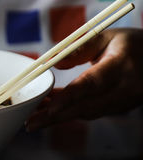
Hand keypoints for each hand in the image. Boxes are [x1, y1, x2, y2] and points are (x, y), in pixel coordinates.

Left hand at [26, 28, 142, 130]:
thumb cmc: (129, 43)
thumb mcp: (105, 36)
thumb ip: (78, 48)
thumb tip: (51, 62)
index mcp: (121, 66)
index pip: (92, 84)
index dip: (70, 97)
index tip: (51, 108)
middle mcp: (125, 89)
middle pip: (86, 107)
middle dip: (55, 117)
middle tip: (30, 123)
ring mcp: (123, 102)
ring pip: (86, 112)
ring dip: (58, 116)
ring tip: (32, 117)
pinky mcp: (118, 108)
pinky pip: (89, 111)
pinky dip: (68, 111)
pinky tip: (47, 109)